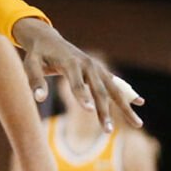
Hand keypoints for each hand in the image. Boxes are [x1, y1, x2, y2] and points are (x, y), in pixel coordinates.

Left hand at [16, 19, 144, 131]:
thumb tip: (40, 98)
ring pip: (113, 90)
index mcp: (71, 63)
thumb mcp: (30, 64)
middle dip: (104, 112)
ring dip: (125, 107)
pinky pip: (115, 85)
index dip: (82, 96)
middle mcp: (88, 65)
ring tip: (137, 124)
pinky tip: (140, 102)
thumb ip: (35, 80)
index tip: (89, 111)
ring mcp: (96, 68)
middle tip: (107, 131)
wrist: (49, 39)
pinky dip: (127, 93)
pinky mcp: (100, 71)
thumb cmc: (38, 54)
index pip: (77, 83)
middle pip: (99, 91)